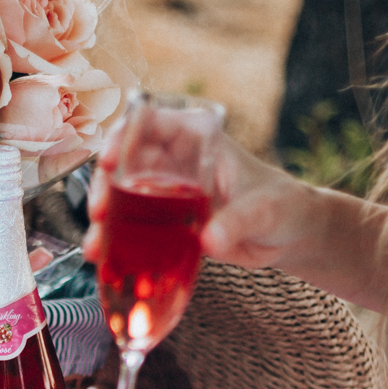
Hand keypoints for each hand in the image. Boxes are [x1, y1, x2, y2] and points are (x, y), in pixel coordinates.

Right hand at [87, 127, 387, 310]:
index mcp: (196, 139)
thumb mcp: (264, 209)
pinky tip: (105, 263)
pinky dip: (119, 246)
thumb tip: (209, 240)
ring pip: (124, 201)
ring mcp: (168, 196)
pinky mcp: (168, 228)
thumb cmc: (284, 205)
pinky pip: (136, 232)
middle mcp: (175, 164)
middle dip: (103, 187)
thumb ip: (238, 221)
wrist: (292, 237)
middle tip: (99, 213)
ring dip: (105, 223)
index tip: (110, 162)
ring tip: (95, 249)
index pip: (149, 125)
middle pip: (124, 165)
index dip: (122, 138)